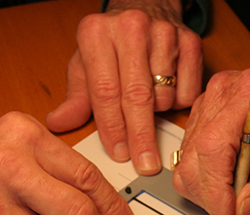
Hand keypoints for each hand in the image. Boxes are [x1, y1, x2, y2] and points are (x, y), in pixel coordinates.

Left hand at [46, 0, 202, 174]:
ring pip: (164, 95)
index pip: (105, 91)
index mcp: (97, 33)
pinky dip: (178, 102)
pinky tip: (167, 91)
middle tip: (144, 163)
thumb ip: (76, 97)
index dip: (112, 128)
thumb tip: (58, 124)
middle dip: (140, 135)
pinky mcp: (190, 41)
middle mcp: (130, 28)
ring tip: (148, 103)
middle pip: (137, 96)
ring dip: (157, 112)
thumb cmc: (112, 43)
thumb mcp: (86, 64)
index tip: (119, 153)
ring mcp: (164, 33)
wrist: (146, 6)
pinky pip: (187, 91)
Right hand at [173, 49, 249, 214]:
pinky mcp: (200, 119)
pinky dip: (206, 184)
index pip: (213, 147)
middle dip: (213, 199)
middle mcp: (221, 94)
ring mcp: (206, 105)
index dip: (216, 189)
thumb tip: (242, 210)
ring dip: (208, 195)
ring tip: (241, 203)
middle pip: (193, 159)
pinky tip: (232, 188)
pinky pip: (188, 161)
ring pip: (186, 165)